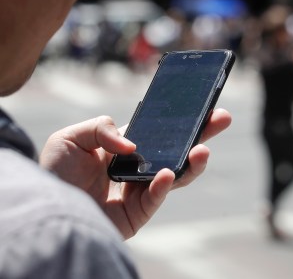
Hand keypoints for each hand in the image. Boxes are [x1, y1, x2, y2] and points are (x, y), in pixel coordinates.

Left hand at [40, 109, 230, 238]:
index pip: (161, 131)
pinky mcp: (138, 213)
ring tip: (202, 149)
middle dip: (201, 134)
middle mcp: (140, 167)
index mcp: (128, 147)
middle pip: (178, 150)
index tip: (200, 104)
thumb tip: (132, 145)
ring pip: (176, 176)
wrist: (43, 206)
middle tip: (222, 117)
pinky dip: (161, 186)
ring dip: (192, 163)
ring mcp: (142, 189)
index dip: (180, 119)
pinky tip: (166, 174)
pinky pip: (154, 198)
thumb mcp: (72, 137)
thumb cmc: (55, 172)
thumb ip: (101, 128)